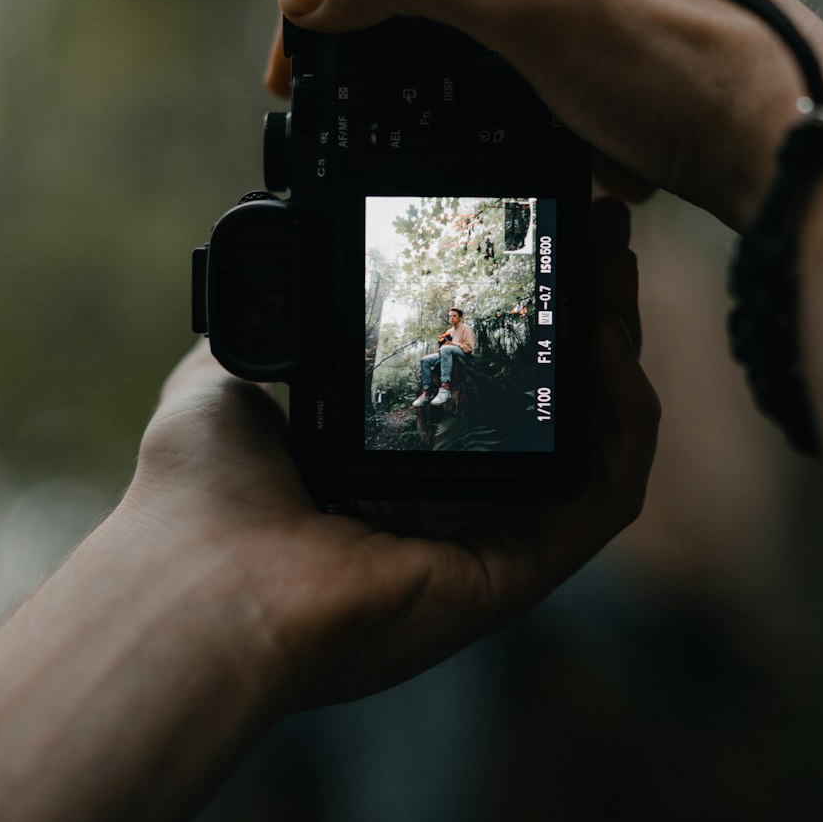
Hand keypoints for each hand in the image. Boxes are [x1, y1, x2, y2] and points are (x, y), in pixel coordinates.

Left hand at [125, 197, 657, 709]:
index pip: (479, 390)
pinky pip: (605, 495)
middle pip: (548, 407)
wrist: (199, 579)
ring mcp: (487, 544)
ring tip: (614, 278)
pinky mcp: (517, 573)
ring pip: (591, 447)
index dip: (514, 322)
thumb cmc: (198, 497)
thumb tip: (279, 273)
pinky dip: (624, 420)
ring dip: (615, 359)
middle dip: (579, 319)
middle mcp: (443, 510)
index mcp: (381, 471)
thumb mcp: (227, 382)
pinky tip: (608, 342)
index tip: (530, 248)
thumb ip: (271, 331)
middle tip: (597, 242)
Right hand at [268, 0, 822, 229]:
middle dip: (375, 24)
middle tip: (326, 90)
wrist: (784, 143)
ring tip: (389, 121)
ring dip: (427, 70)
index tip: (290, 52)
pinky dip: (489, 99)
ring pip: (475, 16)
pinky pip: (521, 61)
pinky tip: (484, 137)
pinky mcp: (617, 43)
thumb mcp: (527, 2)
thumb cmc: (671, 63)